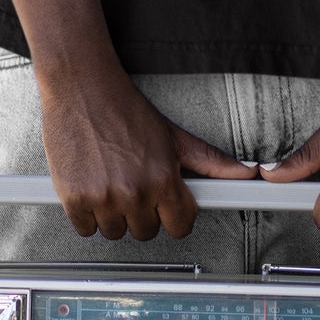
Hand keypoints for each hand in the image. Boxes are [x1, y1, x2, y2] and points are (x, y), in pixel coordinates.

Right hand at [38, 62, 255, 240]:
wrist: (82, 86)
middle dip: (142, 211)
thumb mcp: (173, 135)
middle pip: (146, 232)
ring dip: (113, 214)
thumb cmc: (124, 108)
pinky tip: (91, 184)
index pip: (180, 226)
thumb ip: (211, 160)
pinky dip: (86, 213)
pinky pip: (86, 229)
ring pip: (115, 233)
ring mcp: (102, 198)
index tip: (165, 202)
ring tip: (111, 179)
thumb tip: (245, 174)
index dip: (173, 214)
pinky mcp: (73, 199)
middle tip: (133, 181)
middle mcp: (134, 192)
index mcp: (163, 179)